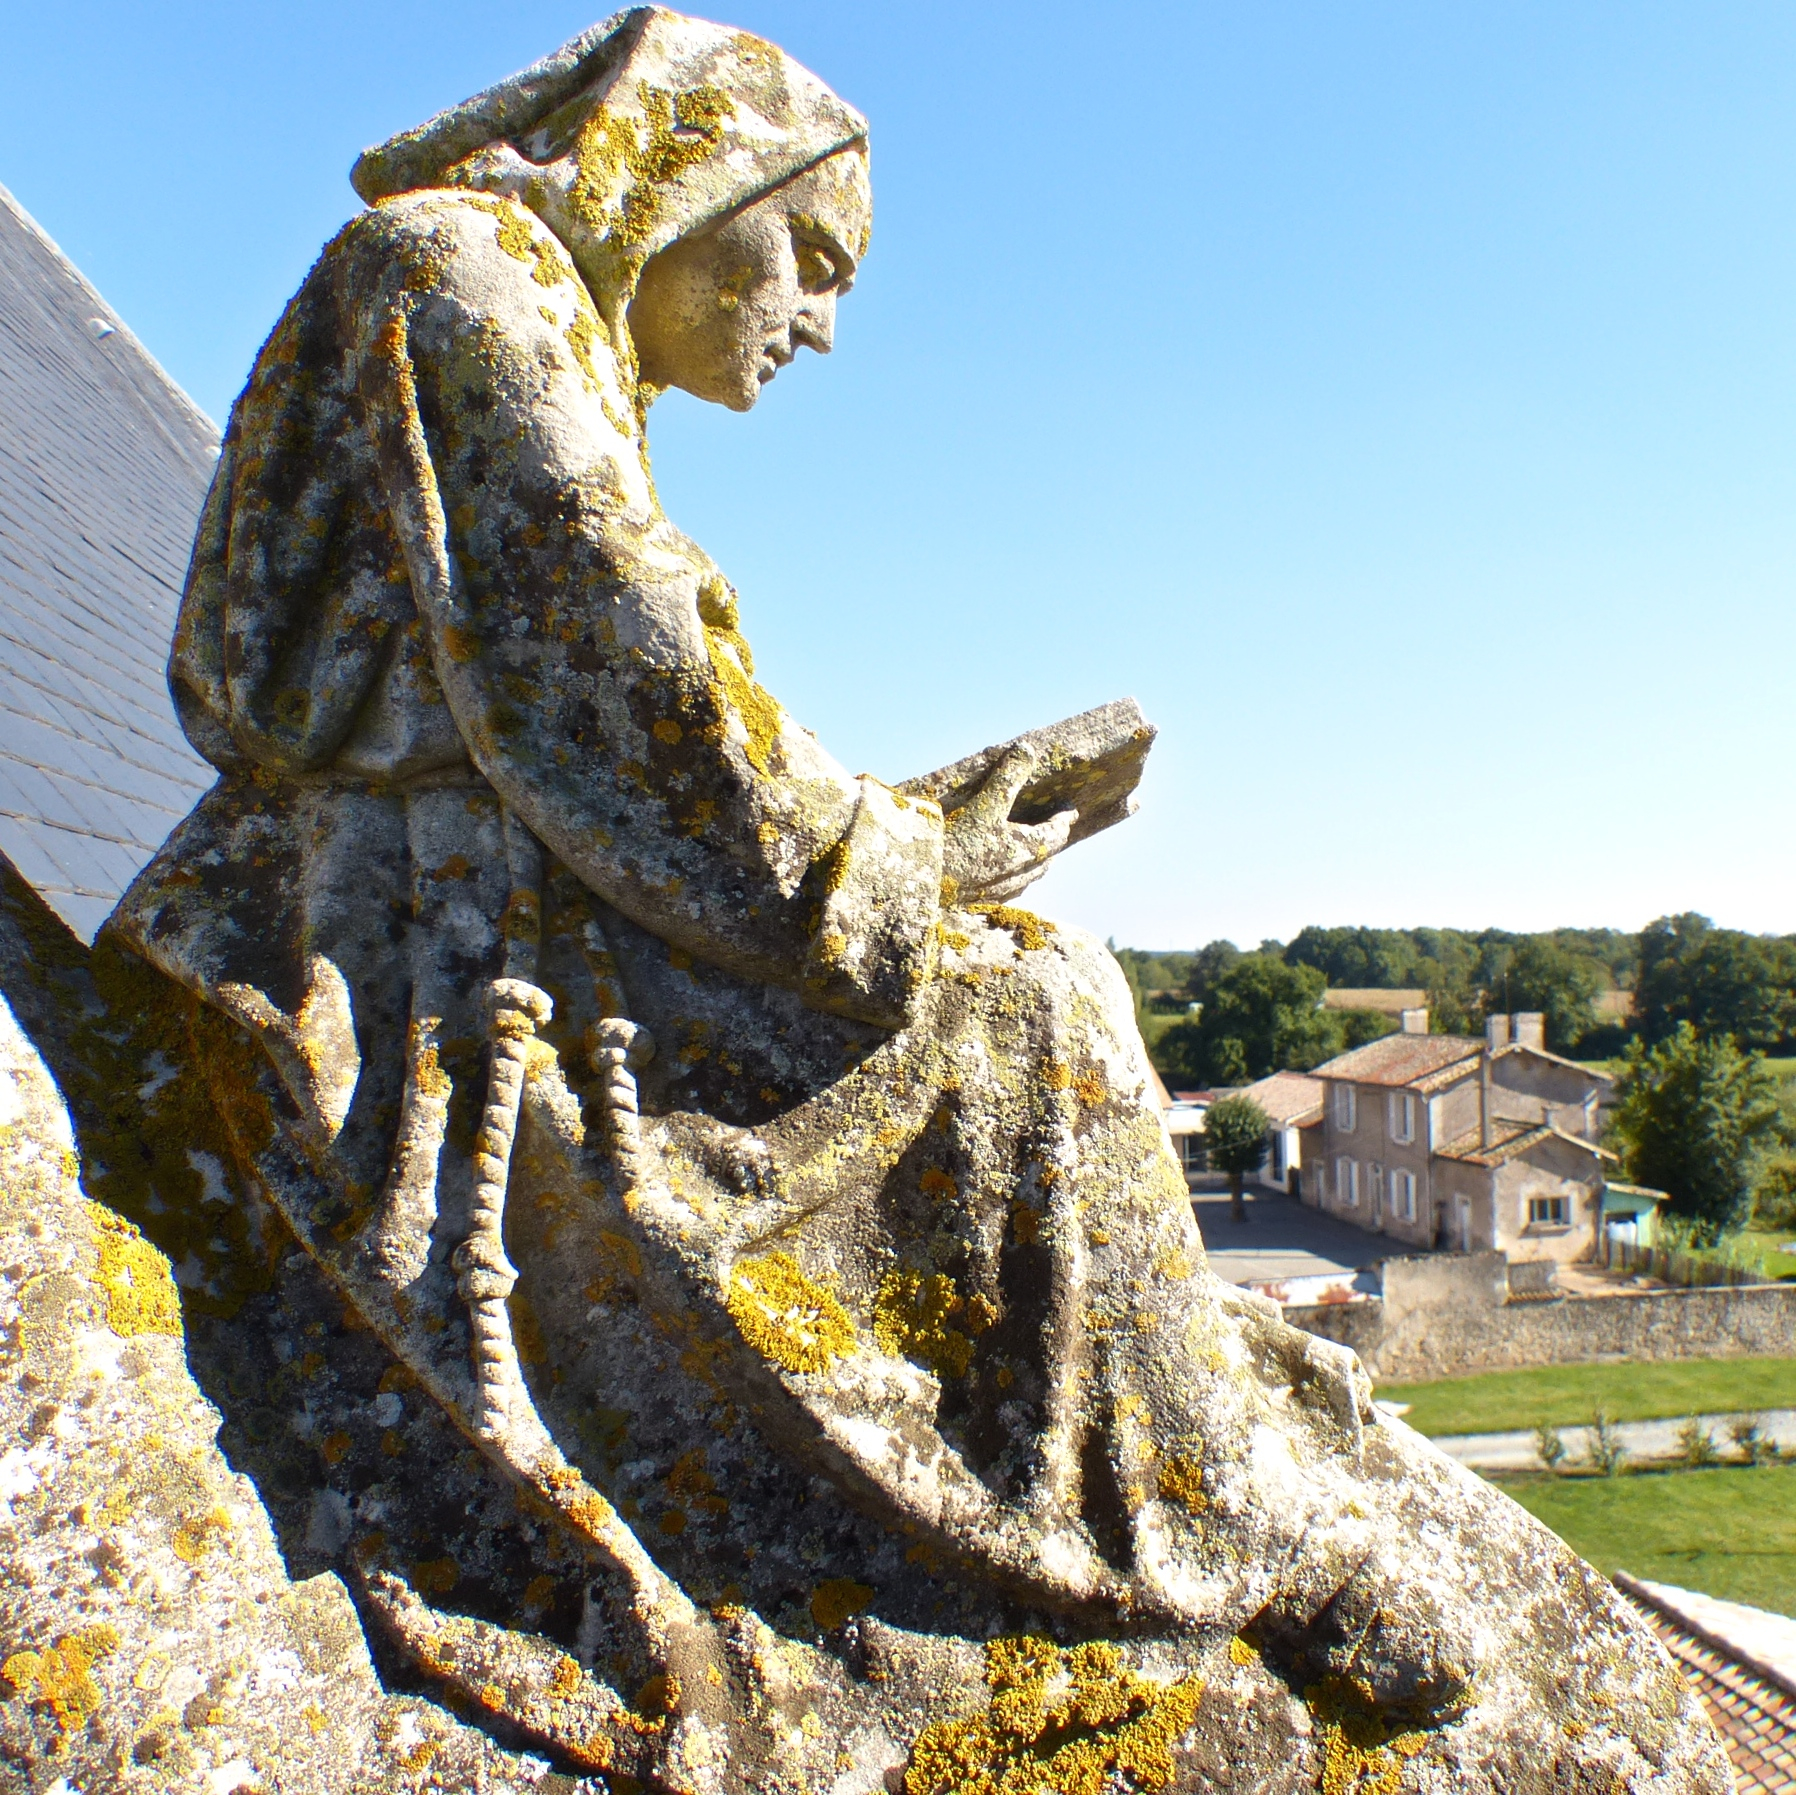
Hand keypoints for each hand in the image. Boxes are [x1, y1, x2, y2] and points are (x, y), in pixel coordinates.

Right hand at [941, 746, 1077, 904]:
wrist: (925, 883)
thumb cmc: (955, 842)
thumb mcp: (983, 803)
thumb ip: (1007, 778)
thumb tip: (1027, 749)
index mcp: (1026, 850)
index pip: (1057, 833)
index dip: (1065, 818)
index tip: (1070, 809)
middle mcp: (1018, 874)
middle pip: (1046, 860)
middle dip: (1052, 843)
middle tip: (1054, 829)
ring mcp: (1000, 891)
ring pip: (1028, 877)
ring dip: (1035, 864)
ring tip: (1033, 852)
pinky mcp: (981, 902)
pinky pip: (1007, 890)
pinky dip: (1012, 879)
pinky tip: (1000, 875)